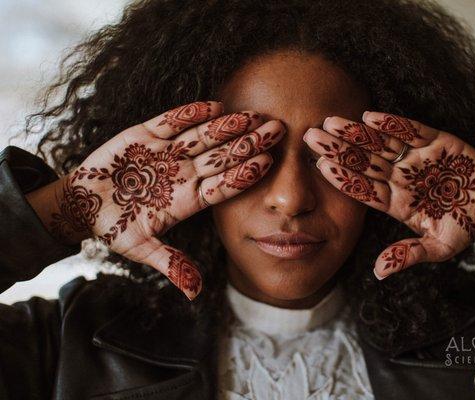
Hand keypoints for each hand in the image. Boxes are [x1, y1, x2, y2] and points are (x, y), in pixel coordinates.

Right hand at [28, 101, 284, 298]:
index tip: (269, 163)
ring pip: (203, 136)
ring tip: (253, 115)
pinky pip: (171, 122)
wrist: (82, 204)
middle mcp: (184, 174)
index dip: (245, 174)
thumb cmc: (114, 226)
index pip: (224, 185)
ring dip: (227, 125)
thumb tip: (195, 294)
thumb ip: (170, 264)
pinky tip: (214, 106)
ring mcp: (167, 153)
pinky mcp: (145, 135)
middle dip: (249, 143)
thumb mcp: (140, 248)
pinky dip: (190, 114)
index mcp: (189, 199)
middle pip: (222, 157)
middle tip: (277, 129)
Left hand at [304, 111, 474, 279]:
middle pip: (363, 162)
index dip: (343, 178)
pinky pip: (411, 130)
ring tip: (332, 122)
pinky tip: (370, 116)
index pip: (363, 188)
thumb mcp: (440, 247)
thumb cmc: (465, 226)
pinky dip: (393, 123)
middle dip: (338, 150)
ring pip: (380, 143)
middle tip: (311, 137)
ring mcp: (416, 158)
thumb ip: (410, 254)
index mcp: (396, 202)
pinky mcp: (437, 141)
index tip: (321, 167)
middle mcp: (400, 177)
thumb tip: (379, 272)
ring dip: (356, 132)